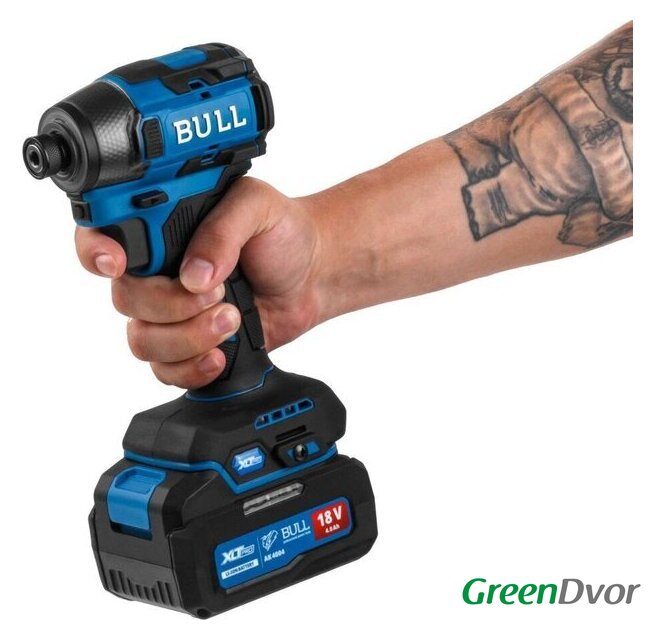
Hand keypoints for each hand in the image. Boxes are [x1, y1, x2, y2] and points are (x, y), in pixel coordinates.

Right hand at [75, 178, 321, 388]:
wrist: (312, 276)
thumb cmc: (283, 235)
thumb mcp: (257, 207)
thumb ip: (223, 229)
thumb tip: (193, 274)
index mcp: (162, 230)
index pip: (103, 237)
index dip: (96, 252)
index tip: (117, 264)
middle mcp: (159, 274)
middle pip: (125, 299)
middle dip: (171, 303)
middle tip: (219, 291)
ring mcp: (173, 314)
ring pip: (143, 340)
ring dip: (188, 337)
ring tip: (232, 318)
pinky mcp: (192, 346)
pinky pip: (166, 371)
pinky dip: (191, 368)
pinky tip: (220, 354)